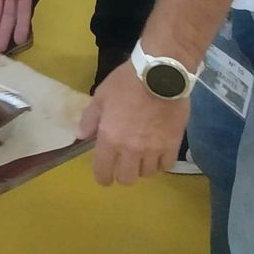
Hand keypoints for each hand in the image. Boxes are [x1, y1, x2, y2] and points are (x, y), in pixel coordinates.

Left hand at [78, 61, 189, 185]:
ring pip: (147, 174)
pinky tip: (158, 153)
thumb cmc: (126, 83)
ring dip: (142, 167)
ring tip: (141, 156)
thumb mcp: (101, 96)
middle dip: (123, 174)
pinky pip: (166, 166)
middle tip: (123, 164)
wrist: (160, 75)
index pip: (104, 171)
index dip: (102, 177)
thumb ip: (90, 119)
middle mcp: (131, 149)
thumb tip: (80, 136)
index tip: (104, 177)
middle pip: (127, 179)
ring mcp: (153, 149)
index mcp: (110, 138)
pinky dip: (161, 163)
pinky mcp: (173, 145)